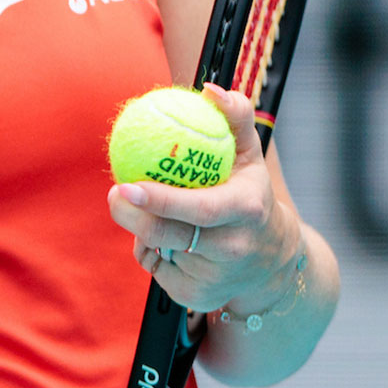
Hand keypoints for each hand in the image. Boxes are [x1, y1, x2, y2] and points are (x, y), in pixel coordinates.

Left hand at [106, 82, 301, 315]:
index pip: (200, 208)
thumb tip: (210, 89)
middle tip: (114, 194)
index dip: (162, 201)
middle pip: (171, 236)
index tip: (127, 185)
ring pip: (158, 251)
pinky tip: (169, 243)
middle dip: (133, 218)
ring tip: (150, 213)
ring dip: (145, 232)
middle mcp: (234, 249)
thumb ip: (234, 117)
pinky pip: (157, 271)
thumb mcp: (249, 155)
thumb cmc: (250, 194)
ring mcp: (215, 278)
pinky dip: (153, 254)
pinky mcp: (196, 298)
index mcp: (246, 211)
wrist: (273, 261)